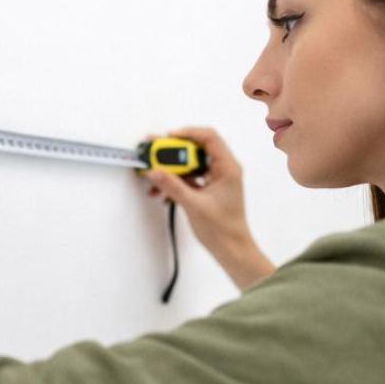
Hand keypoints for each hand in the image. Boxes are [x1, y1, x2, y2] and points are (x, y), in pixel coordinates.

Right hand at [141, 126, 256, 264]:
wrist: (231, 249)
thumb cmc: (223, 229)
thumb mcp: (194, 205)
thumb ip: (172, 186)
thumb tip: (154, 172)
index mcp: (227, 168)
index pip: (209, 138)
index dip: (187, 134)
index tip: (167, 138)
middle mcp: (222, 169)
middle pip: (195, 150)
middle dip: (172, 152)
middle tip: (153, 153)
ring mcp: (214, 179)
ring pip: (189, 165)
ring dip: (171, 170)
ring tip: (153, 176)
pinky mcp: (207, 189)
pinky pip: (189, 178)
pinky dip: (175, 182)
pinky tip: (161, 192)